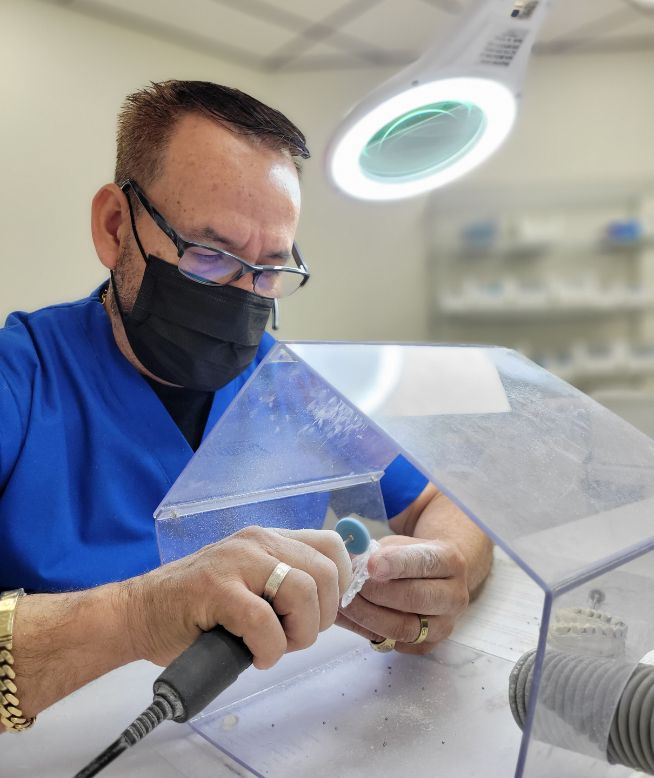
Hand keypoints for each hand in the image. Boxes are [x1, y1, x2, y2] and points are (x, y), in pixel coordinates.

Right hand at [122, 526, 351, 669]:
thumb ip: (285, 582)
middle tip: (293, 637)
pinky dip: (268, 649)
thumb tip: (332, 603)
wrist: (139, 613)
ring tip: (272, 646)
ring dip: (297, 634)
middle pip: (325, 573)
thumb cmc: (198, 607)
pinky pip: (264, 622)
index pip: (332, 546)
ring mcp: (236, 562)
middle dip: (322, 617)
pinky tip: (253, 656)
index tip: (321, 614)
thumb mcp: (251, 583)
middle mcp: (257, 541)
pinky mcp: (215, 589)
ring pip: (302, 592)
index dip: (340, 585)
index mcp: (270, 539)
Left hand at [336, 535, 468, 653]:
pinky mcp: (429, 645)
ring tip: (345, 603)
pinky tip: (350, 618)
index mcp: (448, 560)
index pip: (424, 562)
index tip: (370, 565)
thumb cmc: (409, 558)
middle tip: (350, 585)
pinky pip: (395, 643)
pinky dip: (366, 631)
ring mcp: (444, 624)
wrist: (434, 580)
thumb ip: (375, 553)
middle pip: (415, 598)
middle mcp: (454, 595)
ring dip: (368, 616)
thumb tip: (347, 562)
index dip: (396, 564)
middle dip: (376, 593)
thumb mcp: (396, 544)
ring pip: (404, 627)